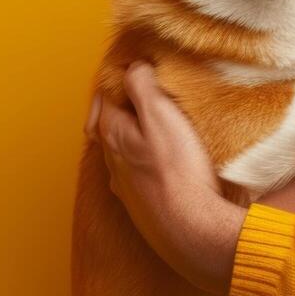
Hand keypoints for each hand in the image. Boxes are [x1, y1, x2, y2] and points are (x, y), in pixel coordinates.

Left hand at [90, 62, 245, 295]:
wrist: (190, 230)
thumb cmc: (178, 171)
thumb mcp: (161, 115)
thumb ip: (142, 86)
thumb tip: (132, 65)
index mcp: (112, 134)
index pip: (104, 96)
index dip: (117, 78)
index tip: (134, 68)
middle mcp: (111, 161)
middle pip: (106, 126)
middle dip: (118, 107)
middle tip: (133, 93)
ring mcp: (123, 186)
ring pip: (118, 152)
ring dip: (128, 135)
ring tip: (147, 125)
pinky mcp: (140, 205)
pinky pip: (133, 175)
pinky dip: (140, 161)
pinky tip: (155, 164)